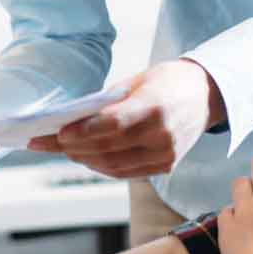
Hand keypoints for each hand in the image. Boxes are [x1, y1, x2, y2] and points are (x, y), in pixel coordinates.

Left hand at [29, 59, 218, 178]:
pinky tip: (85, 157)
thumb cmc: (167, 81)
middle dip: (72, 148)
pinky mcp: (166, 166)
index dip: (83, 132)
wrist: (207, 95)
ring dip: (83, 159)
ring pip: (114, 165)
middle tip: (45, 143)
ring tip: (61, 150)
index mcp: (156, 106)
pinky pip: (127, 172)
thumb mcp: (138, 81)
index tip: (58, 133)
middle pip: (108, 148)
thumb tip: (71, 119)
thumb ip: (109, 102)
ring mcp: (166, 155)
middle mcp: (163, 135)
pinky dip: (102, 166)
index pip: (113, 124)